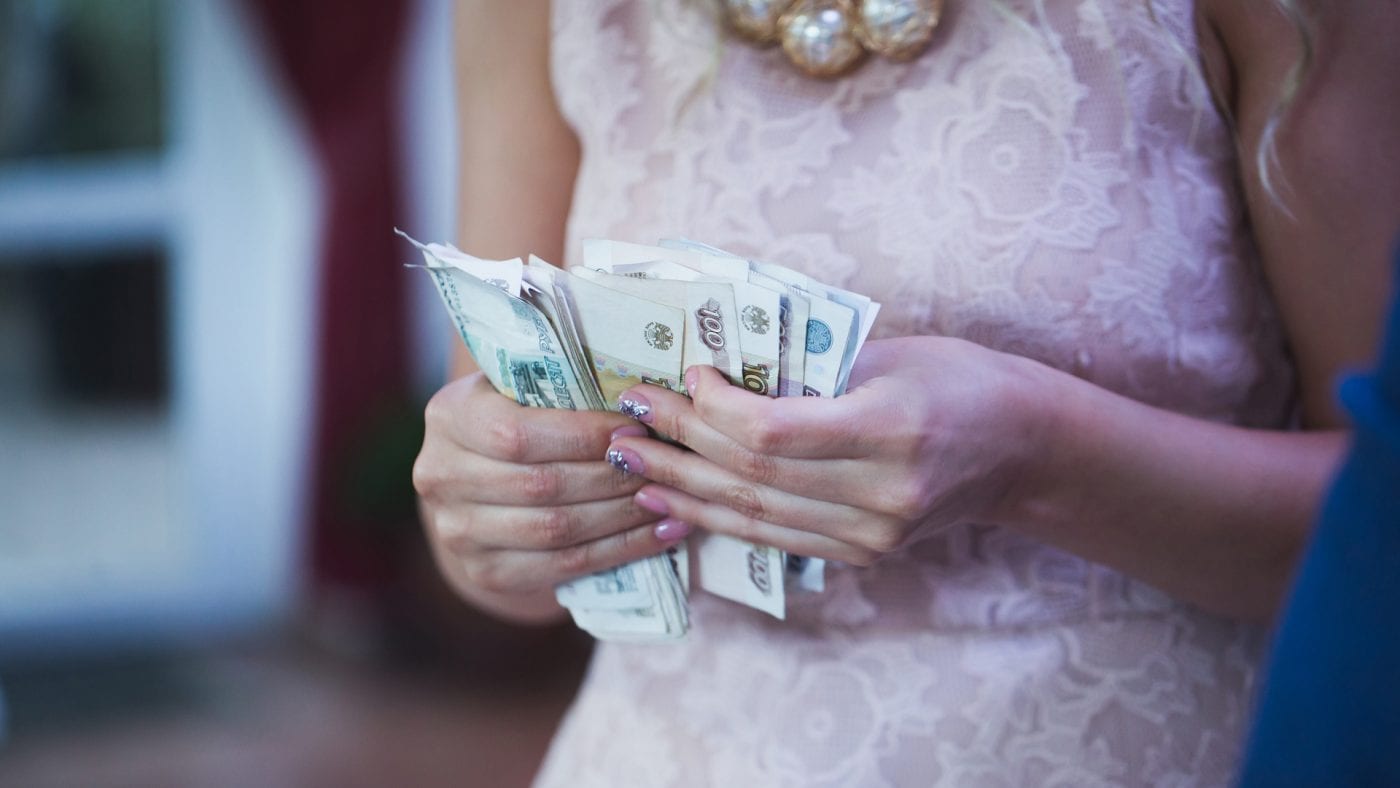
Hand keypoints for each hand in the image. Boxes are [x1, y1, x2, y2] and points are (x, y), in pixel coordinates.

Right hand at [414, 373, 690, 607]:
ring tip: (670, 500)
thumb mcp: (521, 390)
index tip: (639, 430)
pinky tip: (659, 534)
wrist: (477, 487)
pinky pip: (563, 566)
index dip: (584, 436)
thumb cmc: (517, 420)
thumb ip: (561, 386)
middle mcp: (440, 475)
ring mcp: (457, 531)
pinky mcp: (483, 572)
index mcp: (450, 416)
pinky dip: (619, 550)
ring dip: (623, 516)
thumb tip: (643, 393)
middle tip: (665, 467)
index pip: (518, 434)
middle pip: (541, 486)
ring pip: (556, 530)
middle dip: (613, 477)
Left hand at [604, 336, 1049, 565]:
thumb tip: (716, 371)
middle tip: (625, 422)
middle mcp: (882, 494)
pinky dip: (721, 519)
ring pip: (756, 516)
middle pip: (754, 476)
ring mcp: (873, 534)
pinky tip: (677, 504)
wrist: (1021, 449)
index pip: (773, 433)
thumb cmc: (956, 379)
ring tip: (631, 467)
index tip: (683, 376)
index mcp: (892, 430)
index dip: (713, 410)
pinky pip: (775, 538)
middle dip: (680, 447)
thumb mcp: (890, 353)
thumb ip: (809, 369)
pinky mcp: (863, 554)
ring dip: (685, 490)